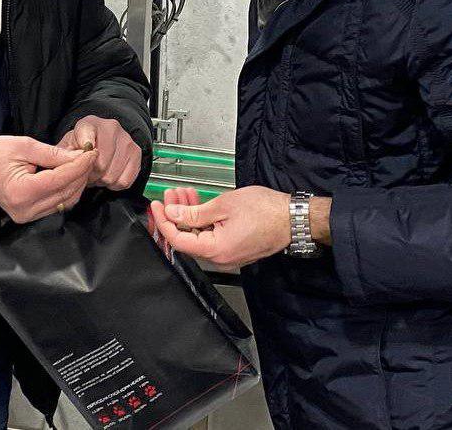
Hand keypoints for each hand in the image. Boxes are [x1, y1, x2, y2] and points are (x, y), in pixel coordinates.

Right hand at [0, 135, 96, 222]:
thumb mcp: (23, 145)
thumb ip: (52, 153)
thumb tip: (79, 156)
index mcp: (21, 191)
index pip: (60, 179)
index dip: (79, 166)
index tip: (92, 152)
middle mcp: (26, 209)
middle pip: (66, 193)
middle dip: (81, 174)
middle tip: (90, 156)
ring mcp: (27, 216)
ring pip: (65, 202)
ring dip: (77, 183)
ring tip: (82, 164)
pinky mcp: (29, 217)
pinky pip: (57, 205)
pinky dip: (67, 191)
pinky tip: (71, 176)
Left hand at [57, 115, 141, 190]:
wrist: (99, 142)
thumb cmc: (79, 147)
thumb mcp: (65, 148)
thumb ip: (63, 155)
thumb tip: (69, 163)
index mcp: (90, 123)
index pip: (86, 137)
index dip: (82, 155)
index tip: (79, 161)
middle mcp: (111, 127)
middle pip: (100, 165)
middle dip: (90, 175)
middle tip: (86, 173)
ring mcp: (126, 140)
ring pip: (112, 175)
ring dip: (102, 181)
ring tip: (96, 174)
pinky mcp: (137, 154)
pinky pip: (125, 181)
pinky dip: (115, 184)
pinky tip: (108, 176)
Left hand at [149, 185, 291, 268]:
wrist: (294, 218)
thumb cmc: (266, 210)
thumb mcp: (224, 205)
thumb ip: (194, 213)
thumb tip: (173, 214)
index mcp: (216, 250)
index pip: (179, 241)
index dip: (164, 222)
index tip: (157, 206)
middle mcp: (221, 257)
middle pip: (188, 239)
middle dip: (176, 214)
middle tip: (171, 195)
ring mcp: (229, 254)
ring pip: (199, 236)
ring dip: (190, 215)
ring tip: (185, 194)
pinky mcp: (236, 248)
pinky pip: (212, 237)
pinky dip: (203, 221)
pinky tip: (201, 204)